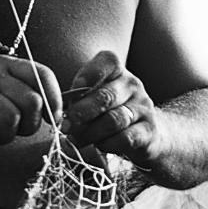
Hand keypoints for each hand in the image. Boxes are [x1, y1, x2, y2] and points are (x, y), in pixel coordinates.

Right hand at [0, 55, 62, 147]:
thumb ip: (20, 93)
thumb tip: (56, 116)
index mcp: (5, 64)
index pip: (43, 75)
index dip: (55, 101)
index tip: (53, 120)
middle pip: (32, 102)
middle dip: (30, 126)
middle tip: (16, 132)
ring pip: (10, 119)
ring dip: (6, 137)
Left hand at [61, 51, 158, 166]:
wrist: (145, 134)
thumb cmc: (108, 112)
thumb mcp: (93, 98)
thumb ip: (77, 100)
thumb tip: (58, 112)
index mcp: (118, 71)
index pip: (107, 62)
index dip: (88, 76)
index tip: (72, 92)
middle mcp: (133, 85)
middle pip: (106, 96)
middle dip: (82, 112)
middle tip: (66, 126)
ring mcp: (143, 108)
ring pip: (114, 120)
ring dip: (91, 132)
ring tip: (76, 139)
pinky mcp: (149, 132)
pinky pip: (126, 138)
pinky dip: (108, 144)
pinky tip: (99, 146)